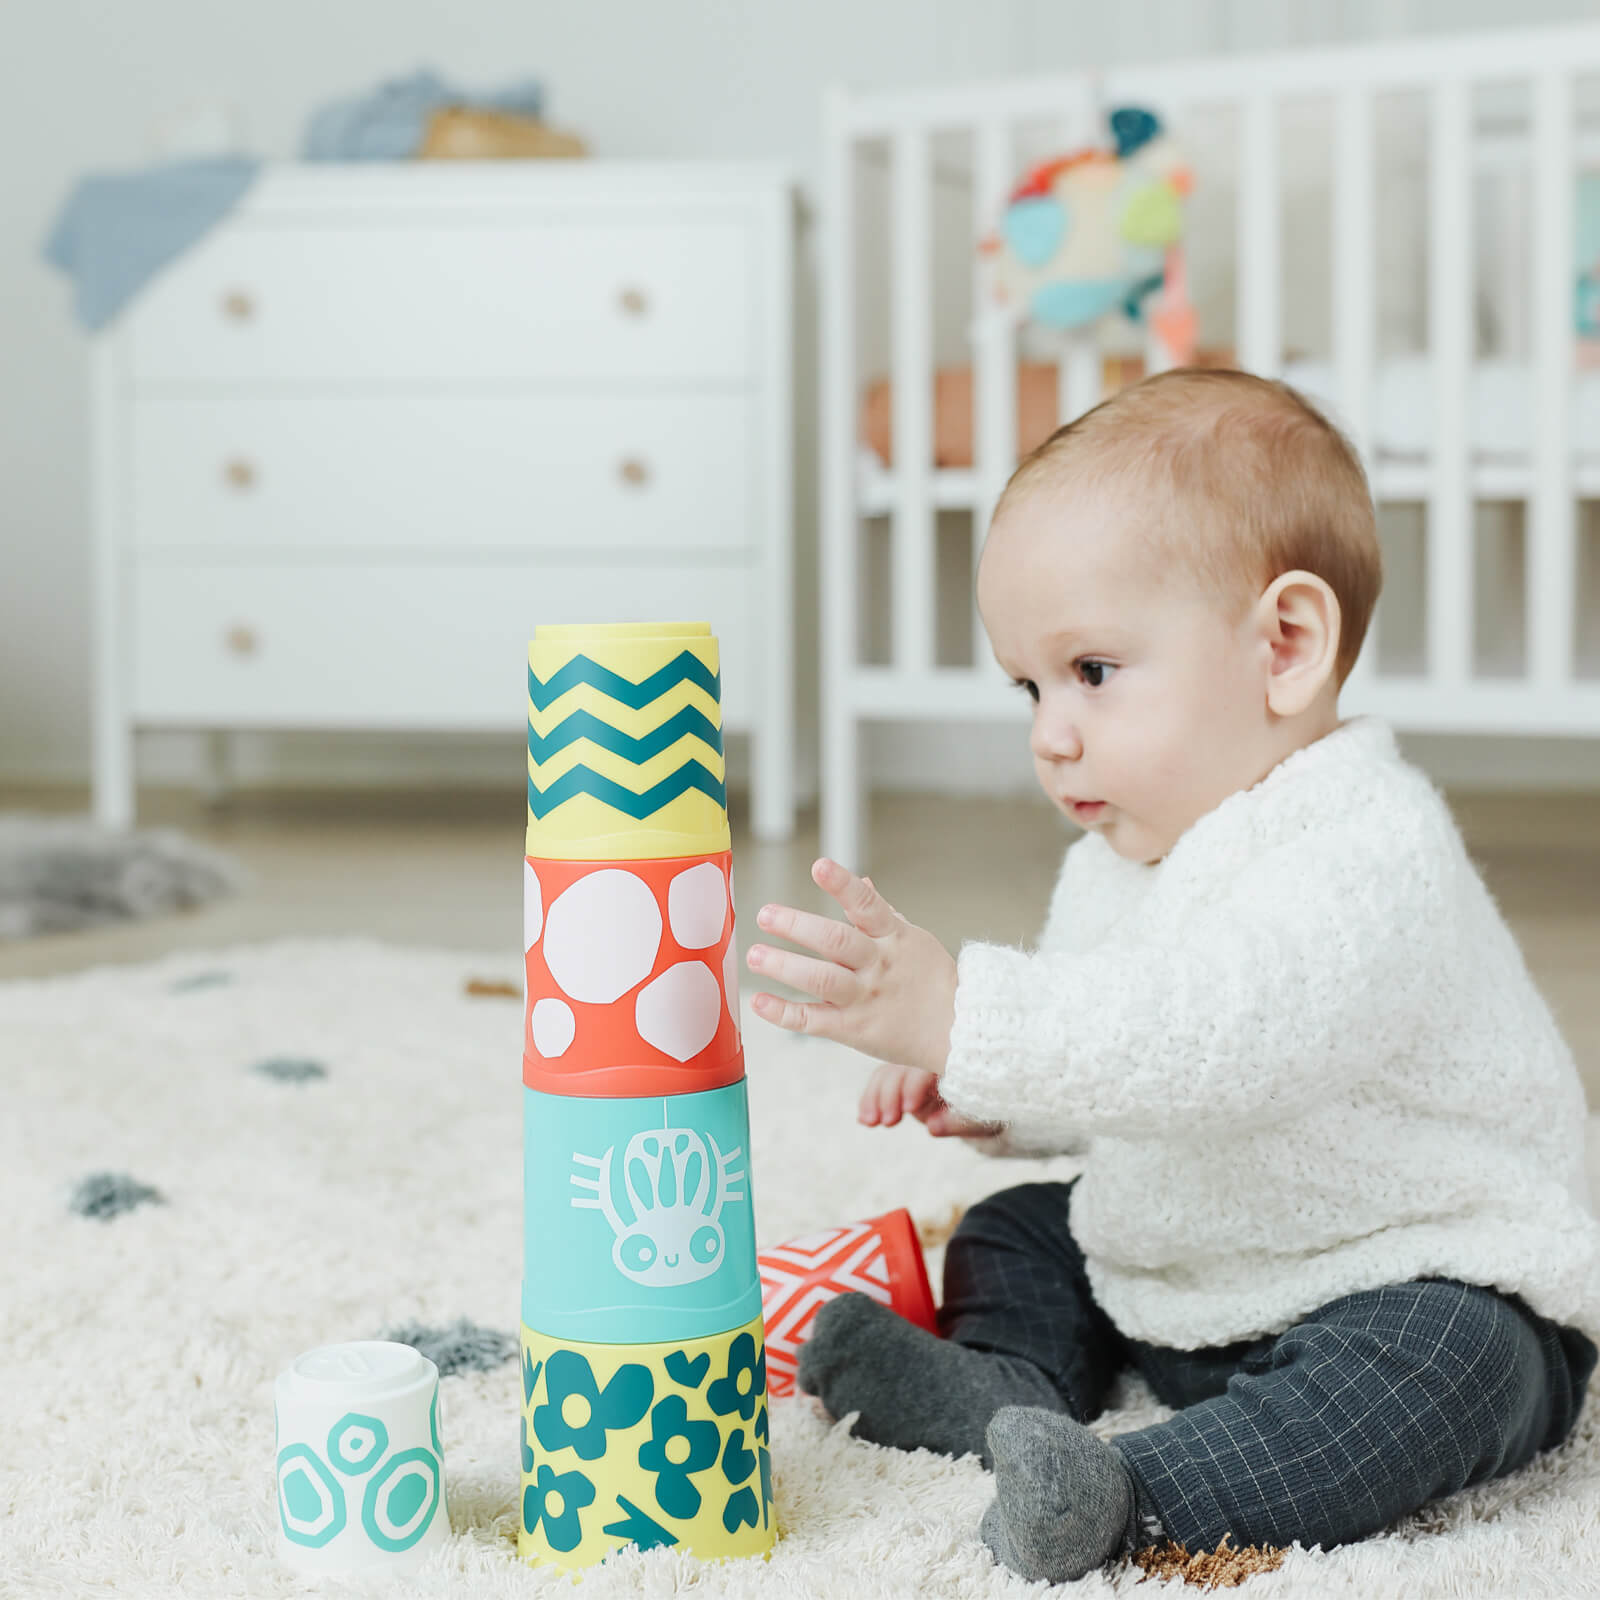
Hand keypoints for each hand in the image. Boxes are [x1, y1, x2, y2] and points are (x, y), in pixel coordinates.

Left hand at [746, 858, 957, 1077]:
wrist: (959, 1030)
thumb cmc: (932, 981)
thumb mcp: (914, 939)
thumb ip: (883, 914)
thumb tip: (862, 882)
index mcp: (894, 938)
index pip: (867, 905)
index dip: (842, 884)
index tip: (819, 866)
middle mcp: (877, 965)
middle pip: (836, 942)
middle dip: (797, 926)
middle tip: (766, 914)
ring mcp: (865, 998)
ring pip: (821, 980)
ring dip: (784, 966)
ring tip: (755, 955)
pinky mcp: (853, 1029)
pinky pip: (814, 1021)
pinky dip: (784, 1012)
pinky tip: (760, 1001)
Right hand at [860, 1061, 1002, 1138]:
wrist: (991, 1102)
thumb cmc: (992, 1108)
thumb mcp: (984, 1117)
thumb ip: (959, 1121)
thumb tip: (932, 1128)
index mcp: (956, 1058)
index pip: (930, 1065)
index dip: (917, 1085)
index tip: (910, 1109)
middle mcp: (932, 1055)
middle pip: (904, 1065)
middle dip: (892, 1093)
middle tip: (888, 1121)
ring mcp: (915, 1064)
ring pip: (888, 1071)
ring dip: (875, 1097)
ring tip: (869, 1123)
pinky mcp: (902, 1076)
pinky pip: (881, 1082)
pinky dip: (871, 1099)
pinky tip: (864, 1119)